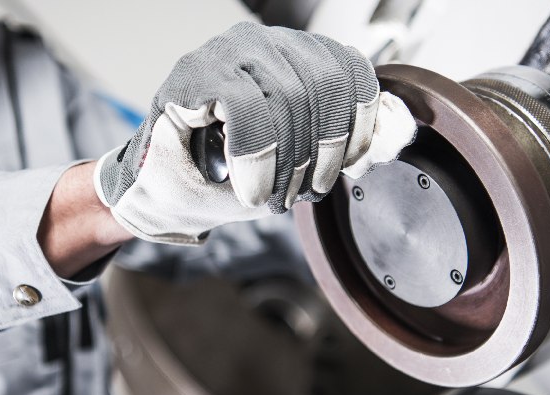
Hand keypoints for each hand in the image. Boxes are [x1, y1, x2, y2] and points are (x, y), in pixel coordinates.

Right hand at [95, 22, 415, 244]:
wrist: (160, 195)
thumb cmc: (224, 178)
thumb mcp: (296, 166)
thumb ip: (341, 148)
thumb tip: (389, 137)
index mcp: (293, 57)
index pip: (350, 72)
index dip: (359, 124)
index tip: (346, 167)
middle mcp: (263, 43)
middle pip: (325, 86)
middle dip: (322, 154)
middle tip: (302, 193)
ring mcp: (226, 52)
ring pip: (290, 96)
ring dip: (289, 162)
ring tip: (272, 195)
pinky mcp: (194, 73)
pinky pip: (247, 108)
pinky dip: (257, 156)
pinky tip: (249, 184)